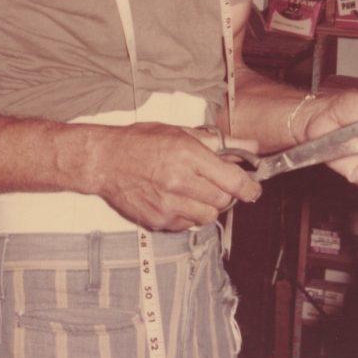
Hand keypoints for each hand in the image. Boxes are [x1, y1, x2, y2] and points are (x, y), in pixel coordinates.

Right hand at [92, 122, 261, 230]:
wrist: (104, 161)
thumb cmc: (141, 141)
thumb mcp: (180, 132)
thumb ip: (218, 142)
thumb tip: (251, 146)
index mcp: (188, 155)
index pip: (232, 180)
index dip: (249, 188)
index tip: (253, 189)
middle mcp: (179, 182)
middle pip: (223, 201)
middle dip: (225, 194)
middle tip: (217, 183)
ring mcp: (168, 204)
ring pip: (207, 216)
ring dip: (208, 206)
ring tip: (194, 191)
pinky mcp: (158, 220)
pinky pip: (187, 225)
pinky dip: (188, 215)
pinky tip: (177, 199)